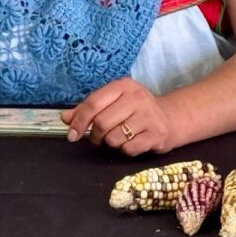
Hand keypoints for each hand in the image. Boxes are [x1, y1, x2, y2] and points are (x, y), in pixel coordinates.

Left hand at [61, 78, 177, 155]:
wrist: (170, 118)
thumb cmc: (136, 110)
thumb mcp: (114, 103)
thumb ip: (88, 109)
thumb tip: (65, 118)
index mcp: (124, 86)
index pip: (93, 103)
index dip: (79, 121)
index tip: (72, 134)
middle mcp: (138, 97)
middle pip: (101, 123)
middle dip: (95, 136)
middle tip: (99, 138)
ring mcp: (149, 115)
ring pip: (113, 138)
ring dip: (111, 143)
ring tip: (119, 138)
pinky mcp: (156, 134)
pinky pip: (128, 149)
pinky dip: (125, 150)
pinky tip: (132, 142)